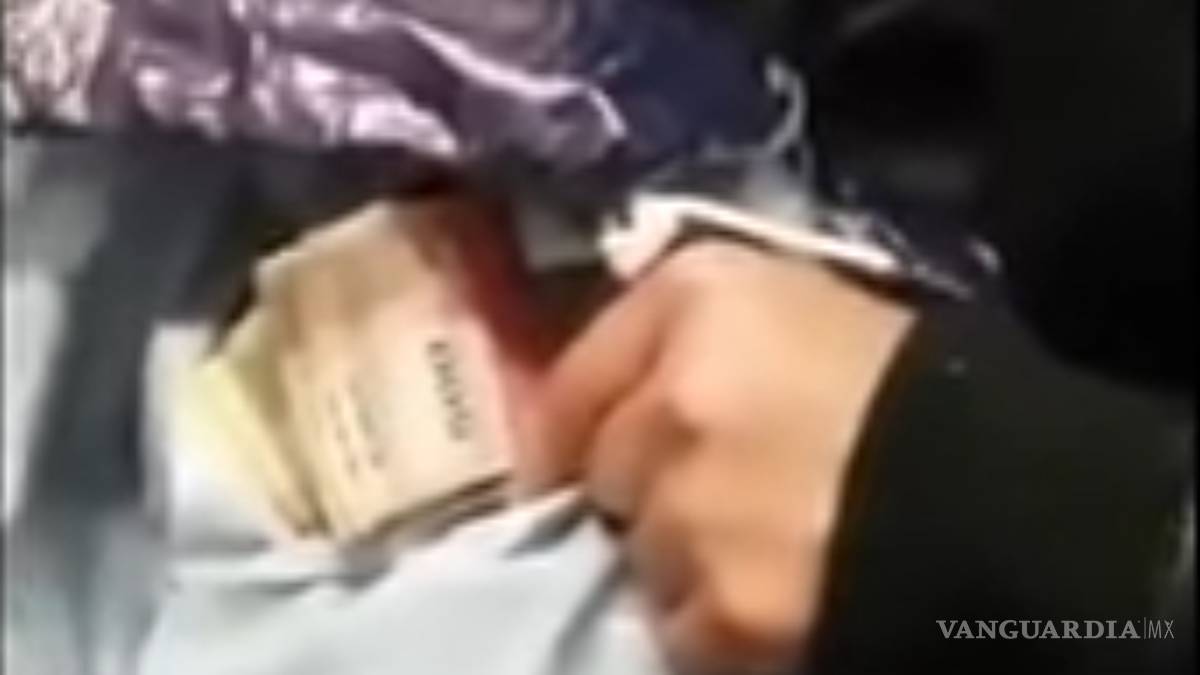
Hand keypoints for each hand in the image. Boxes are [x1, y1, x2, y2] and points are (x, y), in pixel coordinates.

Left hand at [524, 241, 913, 671]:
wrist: (1025, 492)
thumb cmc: (921, 386)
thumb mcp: (804, 309)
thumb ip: (692, 336)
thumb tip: (612, 395)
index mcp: (700, 298)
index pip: (573, 378)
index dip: (578, 424)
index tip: (586, 456)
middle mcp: (678, 393)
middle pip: (601, 470)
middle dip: (646, 488)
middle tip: (727, 494)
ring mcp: (693, 507)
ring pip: (639, 554)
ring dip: (686, 559)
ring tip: (774, 543)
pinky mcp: (724, 604)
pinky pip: (681, 625)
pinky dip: (721, 622)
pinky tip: (786, 592)